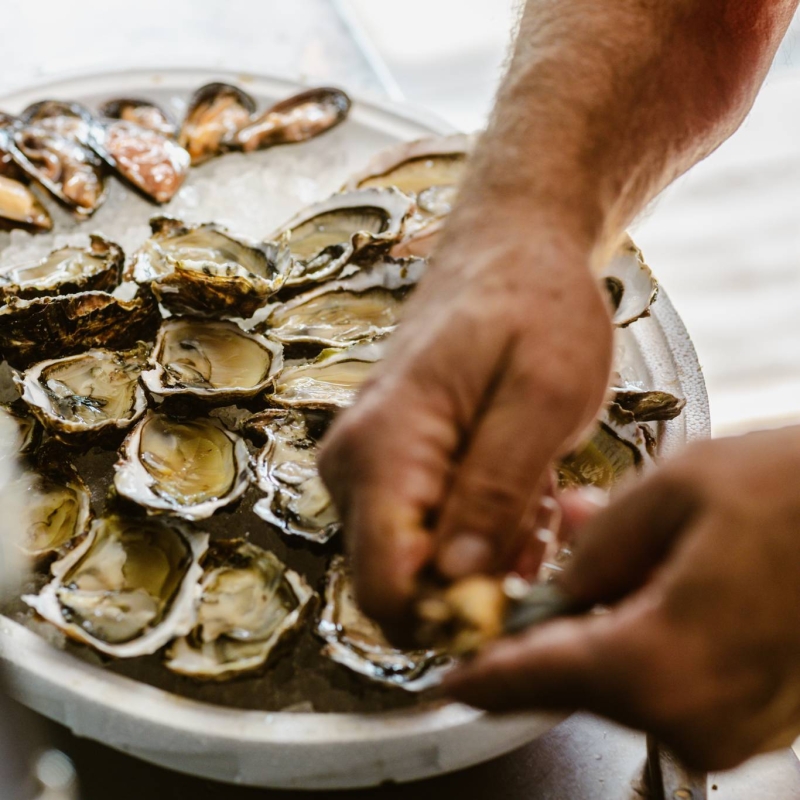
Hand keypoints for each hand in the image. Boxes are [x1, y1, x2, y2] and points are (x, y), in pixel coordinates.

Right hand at [319, 213, 612, 629]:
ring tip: (536, 493)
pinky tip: (518, 489)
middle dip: (478, 584)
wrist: (506, 252)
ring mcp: (362, 470)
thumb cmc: (534, 306)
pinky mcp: (384, 471)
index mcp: (382, 448)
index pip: (385, 586)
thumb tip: (456, 583)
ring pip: (417, 565)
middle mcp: (351, 467)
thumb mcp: (543, 396)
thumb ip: (496, 489)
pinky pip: (423, 537)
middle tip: (542, 527)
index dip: (454, 617)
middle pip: (400, 585)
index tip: (522, 595)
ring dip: (486, 555)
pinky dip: (478, 534)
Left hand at [445, 429, 799, 770]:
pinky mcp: (756, 716)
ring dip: (596, 625)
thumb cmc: (798, 495)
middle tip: (534, 572)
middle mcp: (694, 717)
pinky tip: (653, 581)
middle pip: (574, 682)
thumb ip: (596, 548)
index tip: (450, 670)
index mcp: (659, 666)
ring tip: (609, 555)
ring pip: (620, 680)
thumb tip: (555, 580)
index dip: (483, 672)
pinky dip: (642, 637)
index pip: (533, 681)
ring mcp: (732, 727)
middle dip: (545, 629)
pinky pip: (668, 680)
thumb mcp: (673, 494)